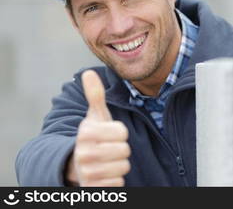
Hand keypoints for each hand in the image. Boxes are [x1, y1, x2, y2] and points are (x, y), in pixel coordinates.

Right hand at [66, 70, 130, 185]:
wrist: (77, 165)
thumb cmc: (93, 137)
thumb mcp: (95, 117)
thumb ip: (95, 95)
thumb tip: (88, 73)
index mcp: (85, 133)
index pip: (122, 133)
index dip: (120, 133)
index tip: (109, 135)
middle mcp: (83, 153)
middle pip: (124, 150)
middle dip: (120, 150)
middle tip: (109, 149)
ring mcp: (87, 173)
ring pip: (123, 168)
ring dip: (119, 165)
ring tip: (107, 161)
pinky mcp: (93, 188)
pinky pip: (118, 184)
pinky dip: (115, 180)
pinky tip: (105, 175)